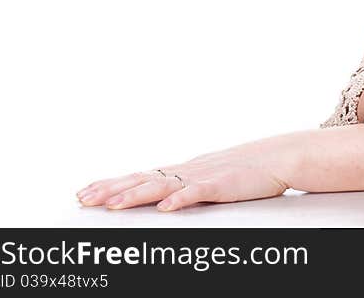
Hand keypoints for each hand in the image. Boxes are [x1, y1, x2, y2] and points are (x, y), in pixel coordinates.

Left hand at [76, 136, 297, 211]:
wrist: (279, 156)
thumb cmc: (248, 170)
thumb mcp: (211, 176)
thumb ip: (187, 185)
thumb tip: (163, 197)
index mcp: (183, 171)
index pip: (140, 176)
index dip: (112, 184)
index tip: (86, 191)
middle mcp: (187, 171)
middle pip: (142, 179)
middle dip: (111, 190)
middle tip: (83, 198)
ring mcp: (204, 177)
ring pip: (163, 186)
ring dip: (136, 195)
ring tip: (112, 205)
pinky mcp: (222, 185)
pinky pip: (198, 193)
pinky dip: (180, 199)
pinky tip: (165, 207)